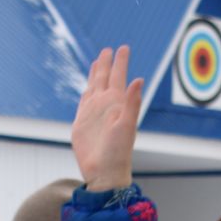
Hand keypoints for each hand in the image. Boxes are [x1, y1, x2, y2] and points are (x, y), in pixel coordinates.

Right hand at [70, 46, 143, 190]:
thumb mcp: (127, 126)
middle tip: (109, 49)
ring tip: (98, 62)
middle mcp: (106, 105)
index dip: (120, 62)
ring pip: (94, 87)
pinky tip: (89, 86)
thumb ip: (132, 103)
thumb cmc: (118, 153)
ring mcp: (94, 113)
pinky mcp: (82, 122)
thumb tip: (139, 79)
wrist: (104, 172)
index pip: (119, 76)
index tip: (123, 48)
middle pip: (106, 78)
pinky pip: (84, 101)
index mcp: (118, 103)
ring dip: (96, 74)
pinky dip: (86, 91)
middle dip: (107, 63)